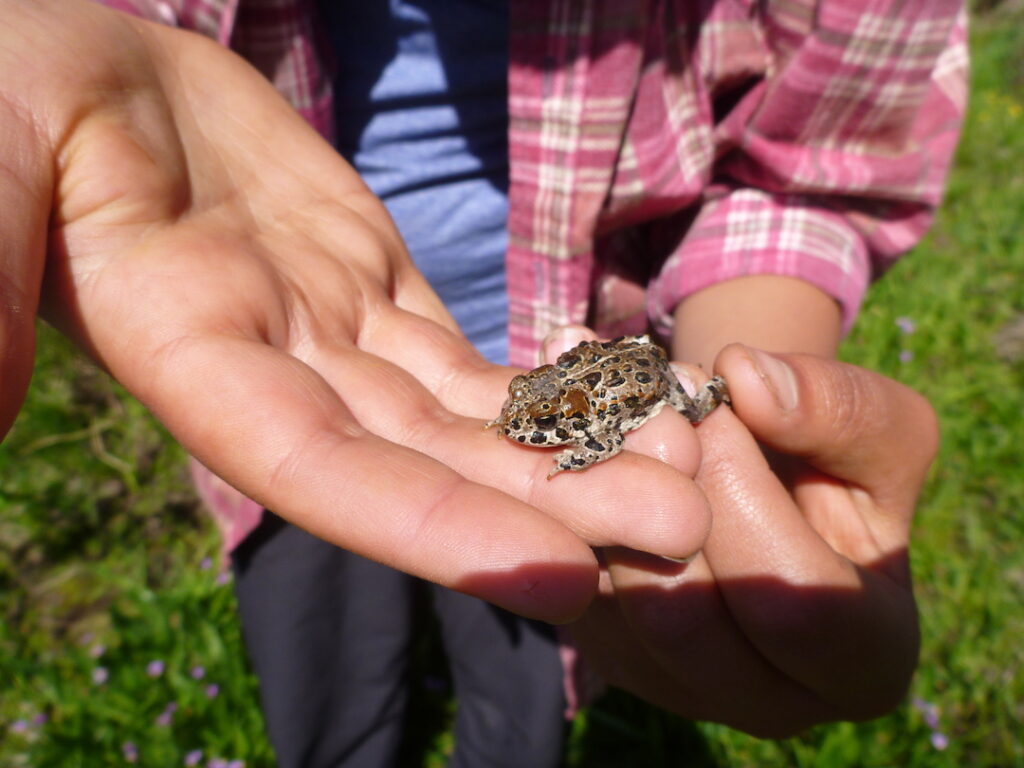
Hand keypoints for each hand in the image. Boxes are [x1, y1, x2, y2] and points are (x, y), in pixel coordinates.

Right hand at [0, 0, 713, 620]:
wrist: (81, 57)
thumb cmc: (14, 90)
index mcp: (188, 350)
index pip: (321, 467)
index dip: (434, 523)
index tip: (560, 569)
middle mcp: (273, 369)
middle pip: (423, 458)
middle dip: (544, 501)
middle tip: (680, 525)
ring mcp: (330, 331)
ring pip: (461, 412)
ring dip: (566, 449)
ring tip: (682, 468)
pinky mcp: (370, 286)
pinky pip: (463, 353)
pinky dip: (539, 382)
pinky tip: (621, 401)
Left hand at [570, 345, 936, 734]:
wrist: (771, 489)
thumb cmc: (836, 466)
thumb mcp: (878, 429)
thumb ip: (839, 406)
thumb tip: (744, 378)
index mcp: (865, 665)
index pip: (794, 600)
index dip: (743, 492)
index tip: (712, 402)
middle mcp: (769, 702)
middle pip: (682, 613)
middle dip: (662, 492)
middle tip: (655, 402)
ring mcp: (678, 689)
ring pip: (612, 605)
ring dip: (610, 495)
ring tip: (626, 418)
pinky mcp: (615, 660)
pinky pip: (571, 588)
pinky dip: (575, 509)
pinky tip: (594, 444)